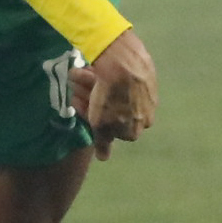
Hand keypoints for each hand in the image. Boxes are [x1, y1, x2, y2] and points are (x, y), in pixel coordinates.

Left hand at [70, 29, 156, 160]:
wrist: (125, 64)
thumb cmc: (110, 99)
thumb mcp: (101, 124)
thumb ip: (102, 142)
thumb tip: (103, 158)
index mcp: (137, 129)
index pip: (109, 127)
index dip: (89, 114)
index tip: (75, 102)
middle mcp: (147, 114)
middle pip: (111, 108)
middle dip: (88, 99)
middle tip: (74, 88)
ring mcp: (147, 93)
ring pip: (114, 91)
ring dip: (91, 85)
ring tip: (75, 74)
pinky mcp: (146, 74)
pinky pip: (120, 77)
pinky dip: (102, 75)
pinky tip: (87, 68)